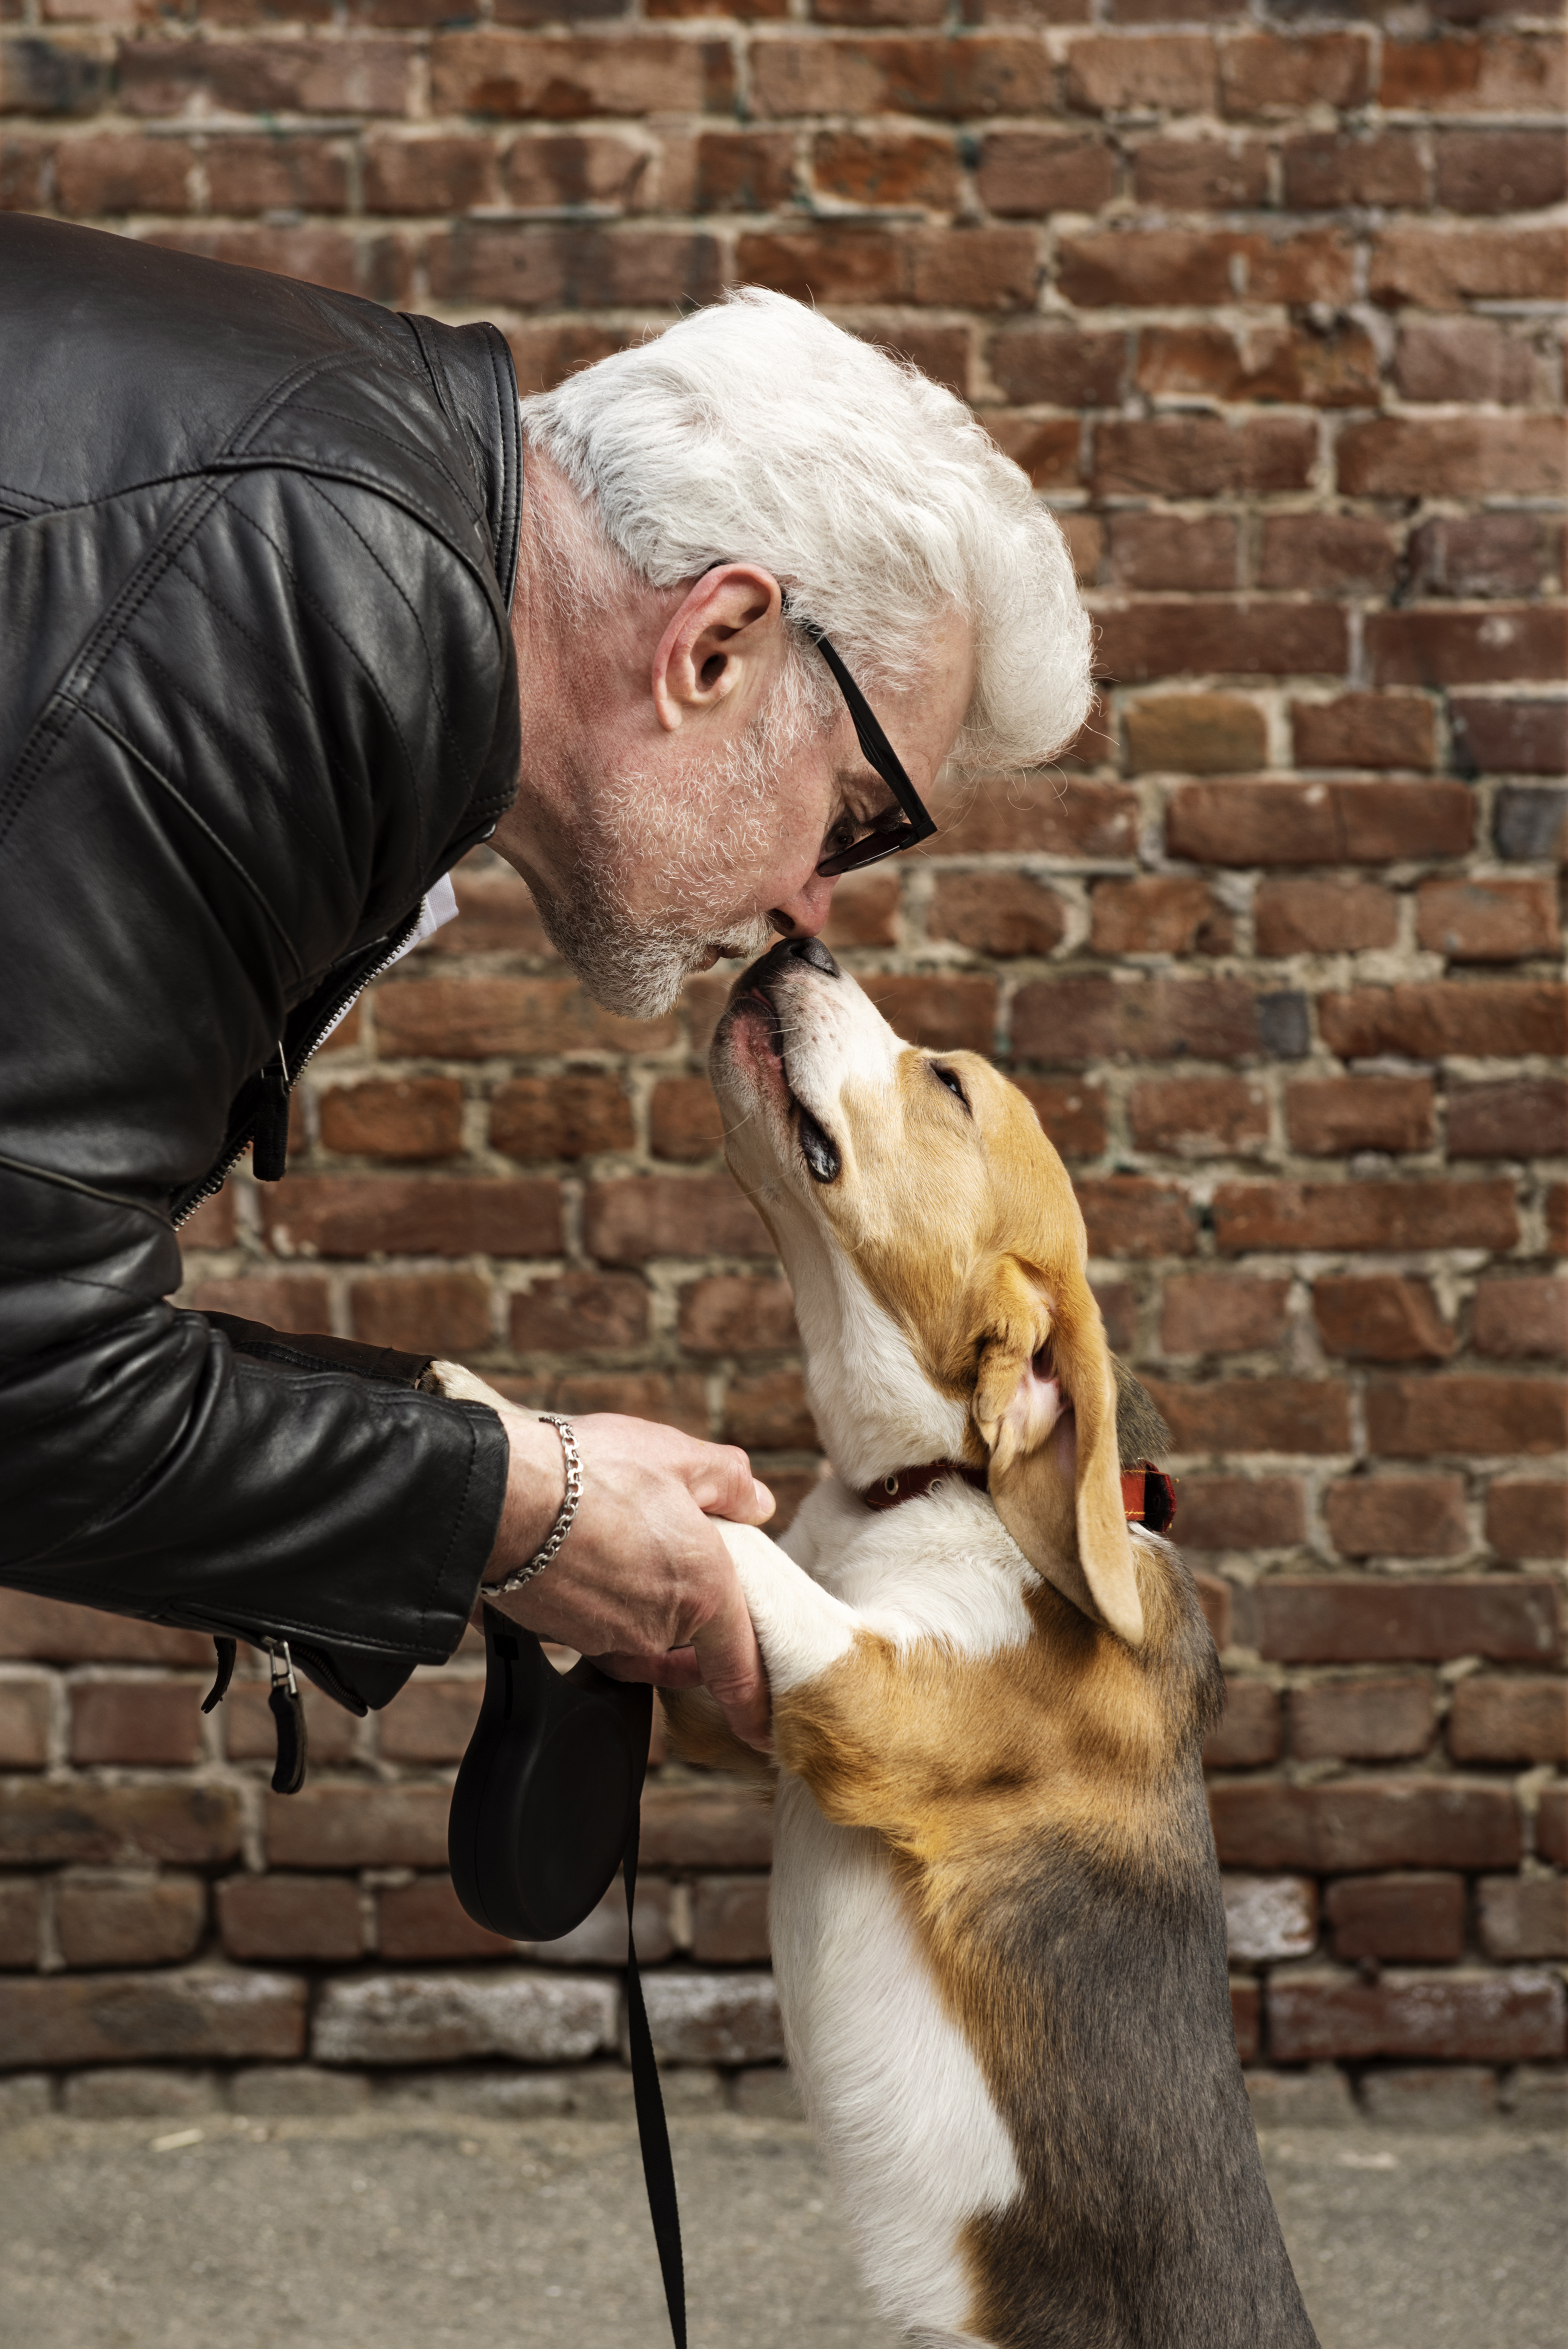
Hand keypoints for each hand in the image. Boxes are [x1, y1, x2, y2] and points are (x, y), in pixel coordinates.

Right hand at [479, 1409, 775, 1750]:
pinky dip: (606, 1604)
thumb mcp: (677, 1455)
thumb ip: (730, 1482)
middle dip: (691, 1603)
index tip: (762, 1733)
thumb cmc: (591, 1474)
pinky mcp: (566, 1638)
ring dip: (645, 1602)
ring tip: (628, 1547)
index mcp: (705, 1589)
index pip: (739, 1666)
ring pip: (644, 1633)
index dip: (753, 1705)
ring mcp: (609, 1639)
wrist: (502, 1499)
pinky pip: (602, 1630)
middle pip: (691, 1635)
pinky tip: (593, 1566)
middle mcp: (661, 1628)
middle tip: (674, 1551)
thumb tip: (759, 1503)